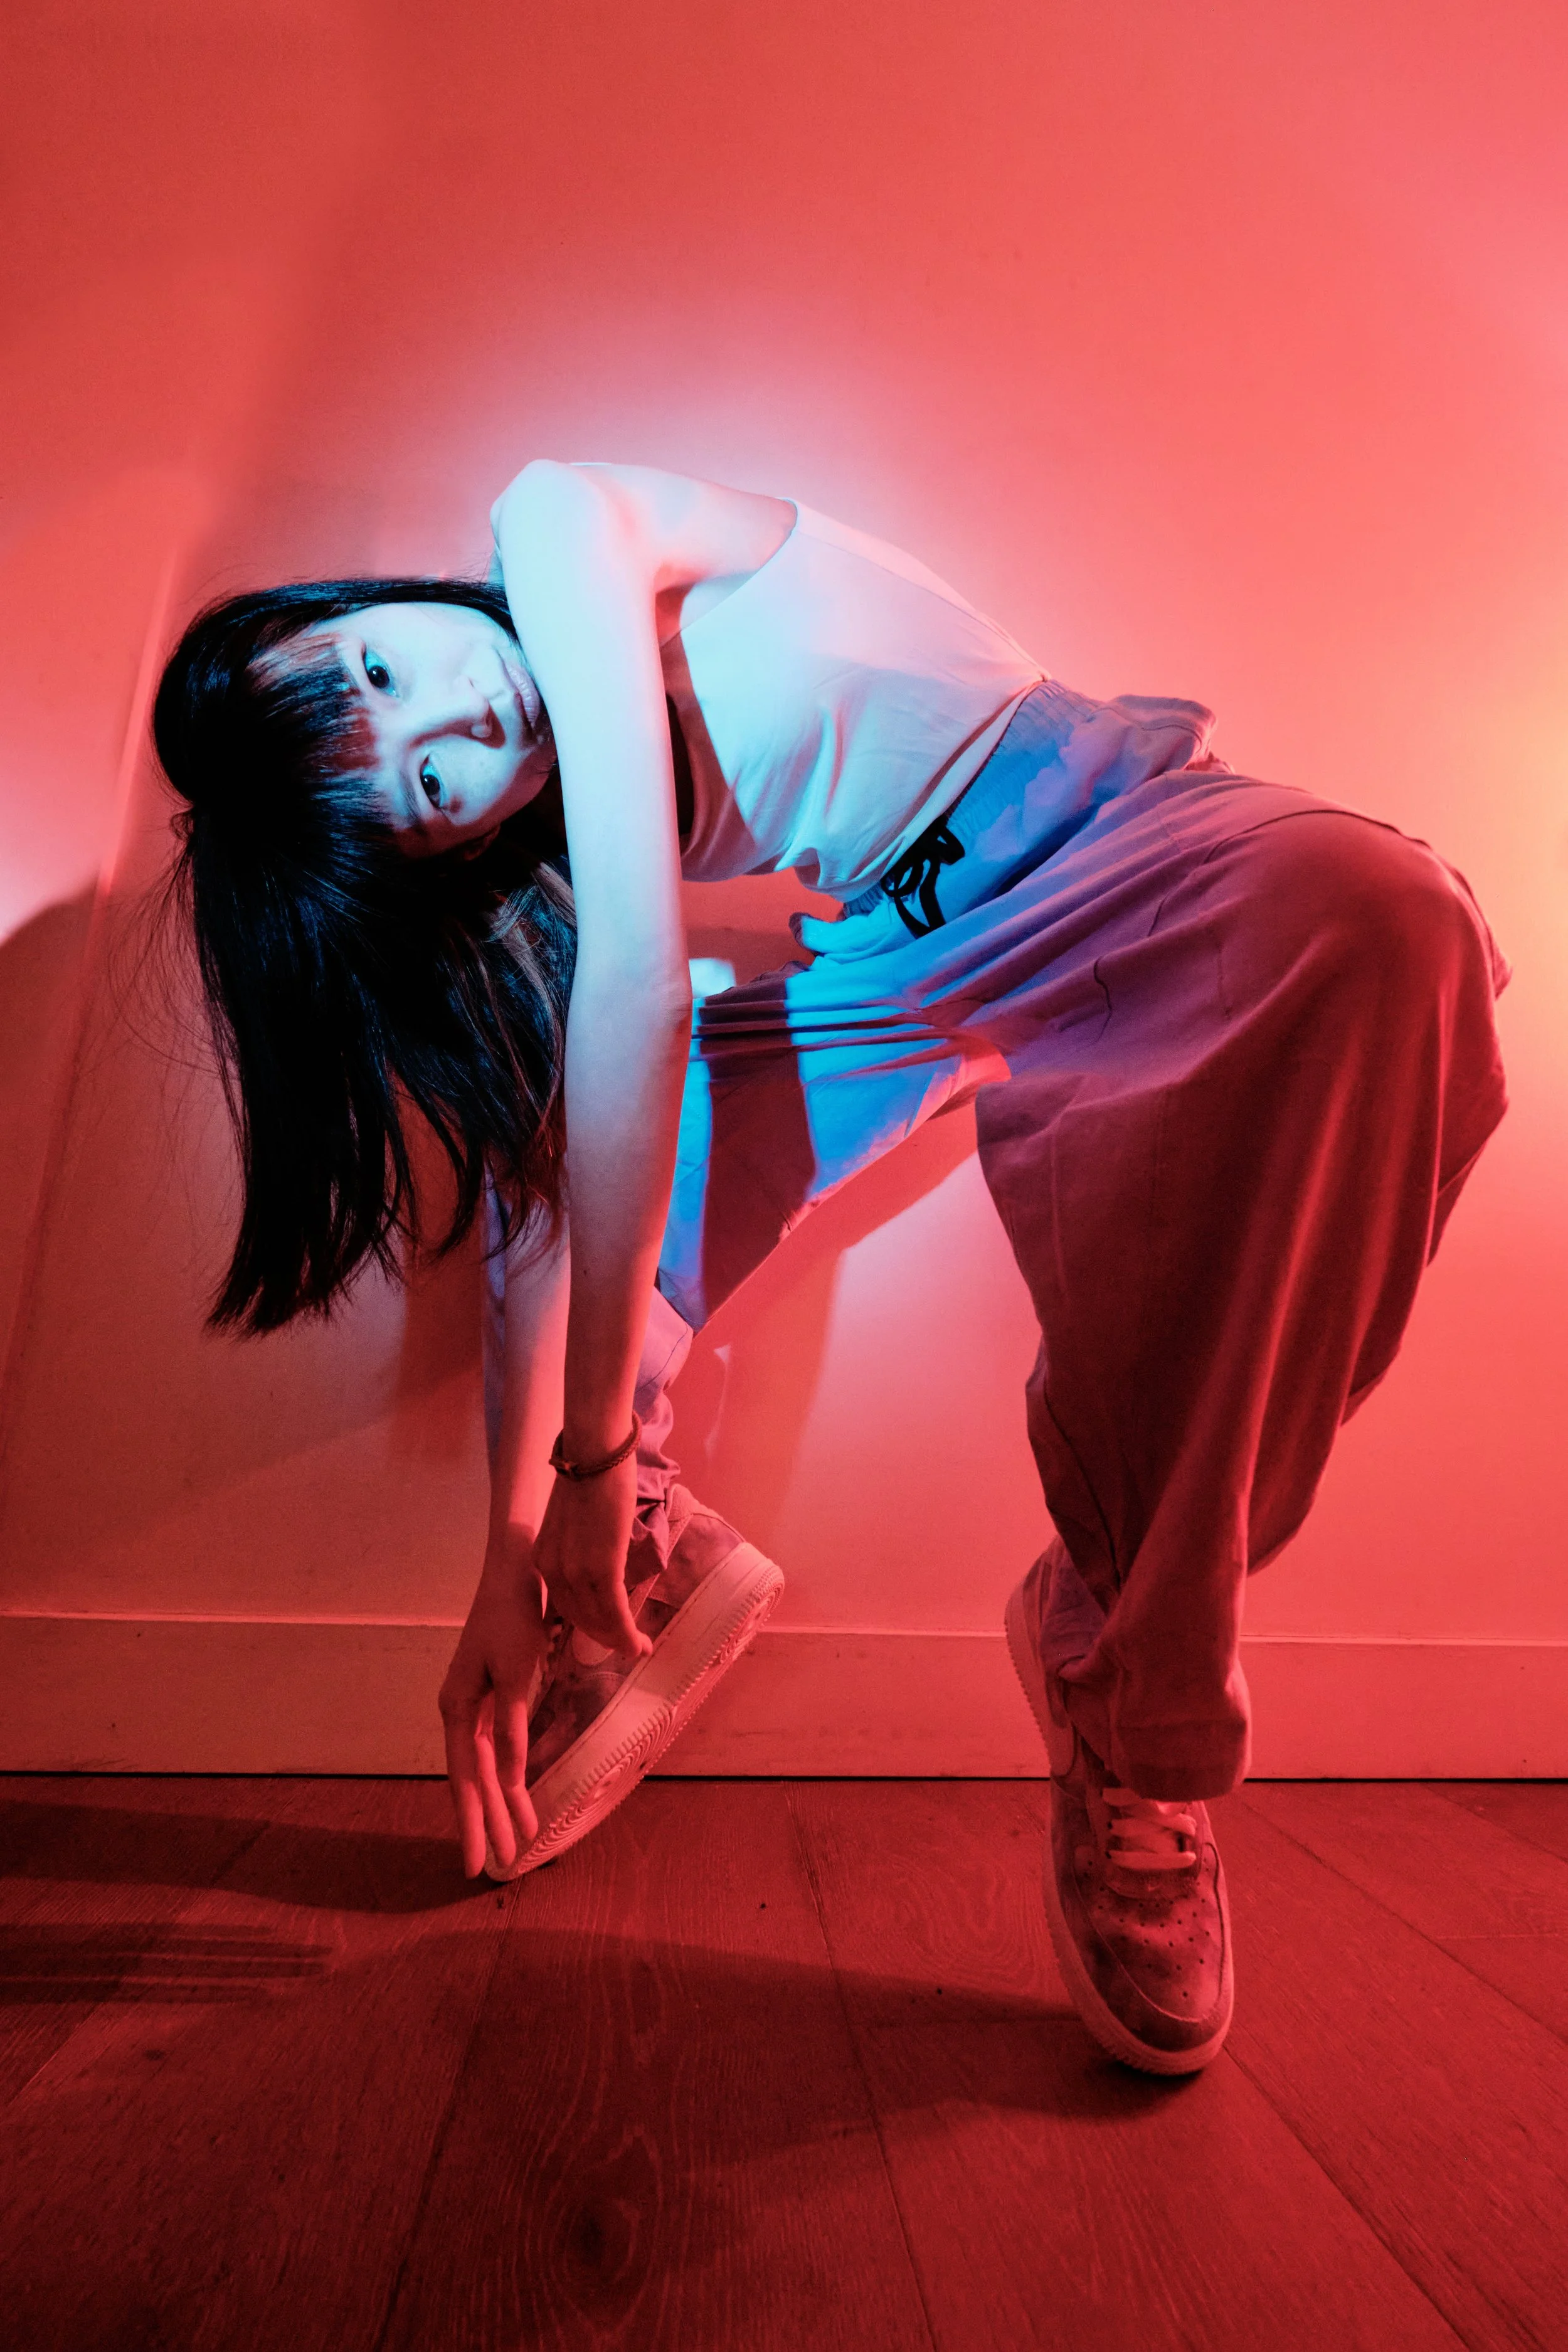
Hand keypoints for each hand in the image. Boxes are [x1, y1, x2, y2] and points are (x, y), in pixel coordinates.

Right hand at [438, 1552, 550, 1878]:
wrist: (513, 1575)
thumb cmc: (512, 1619)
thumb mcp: (515, 1675)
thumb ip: (512, 1730)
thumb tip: (508, 1780)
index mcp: (456, 1709)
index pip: (465, 1780)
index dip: (472, 1823)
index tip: (476, 1864)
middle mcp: (458, 1713)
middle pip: (472, 1780)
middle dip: (486, 1824)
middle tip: (496, 1865)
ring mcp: (472, 1707)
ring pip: (485, 1769)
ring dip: (500, 1804)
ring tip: (517, 1842)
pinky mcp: (490, 1698)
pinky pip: (494, 1750)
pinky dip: (507, 1776)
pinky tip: (517, 1796)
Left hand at [535, 1454, 651, 1662]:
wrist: (595, 1451)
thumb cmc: (592, 1476)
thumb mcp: (574, 1521)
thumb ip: (579, 1546)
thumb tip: (598, 1555)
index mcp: (543, 1559)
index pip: (565, 1604)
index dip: (588, 1624)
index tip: (607, 1633)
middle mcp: (552, 1570)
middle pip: (580, 1618)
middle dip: (604, 1638)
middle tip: (629, 1647)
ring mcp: (575, 1571)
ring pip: (598, 1620)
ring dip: (619, 1640)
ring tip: (639, 1648)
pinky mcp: (601, 1568)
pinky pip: (614, 1612)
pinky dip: (626, 1632)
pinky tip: (639, 1643)